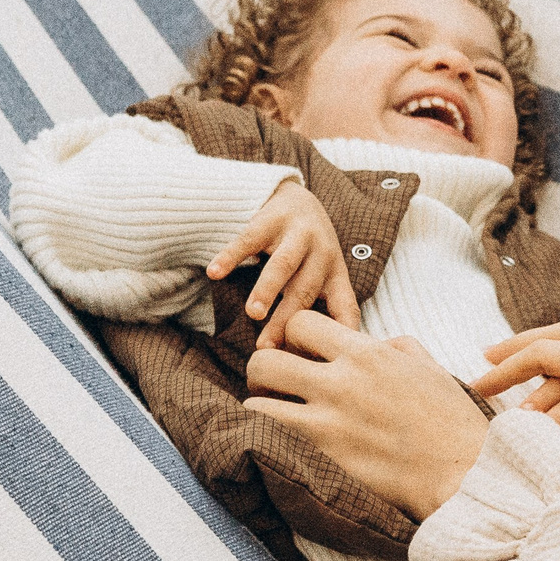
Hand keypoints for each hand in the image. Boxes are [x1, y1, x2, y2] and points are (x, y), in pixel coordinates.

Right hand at [207, 179, 362, 349]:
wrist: (296, 197)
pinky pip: (248, 239)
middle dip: (286, 321)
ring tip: (252, 313)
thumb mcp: (325, 277)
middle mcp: (322, 252)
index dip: (338, 332)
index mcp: (336, 273)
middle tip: (267, 348)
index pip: (345, 306)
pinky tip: (214, 273)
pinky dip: (230, 256)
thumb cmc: (308, 252)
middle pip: (304, 291)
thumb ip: (322, 311)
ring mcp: (297, 233)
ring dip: (267, 289)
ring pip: (283, 264)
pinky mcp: (270, 218)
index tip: (324, 360)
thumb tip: (312, 363)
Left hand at [244, 313, 490, 519]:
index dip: (294, 336)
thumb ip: (394, 346)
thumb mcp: (427, 366)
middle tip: (276, 383)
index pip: (299, 323)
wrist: (460, 472)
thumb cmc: (450, 421)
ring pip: (257, 401)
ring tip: (274, 413)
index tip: (301, 351)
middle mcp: (339, 382)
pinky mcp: (321, 456)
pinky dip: (267, 435)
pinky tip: (277, 438)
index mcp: (366, 353)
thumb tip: (374, 342)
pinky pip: (271, 437)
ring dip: (261, 405)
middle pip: (265, 360)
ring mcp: (325, 421)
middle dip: (265, 368)